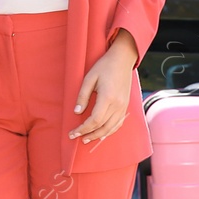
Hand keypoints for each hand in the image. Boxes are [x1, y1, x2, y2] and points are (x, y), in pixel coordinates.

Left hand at [69, 30, 138, 144]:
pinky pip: (118, 123)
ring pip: (111, 128)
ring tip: (87, 139)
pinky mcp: (125, 106)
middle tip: (77, 137)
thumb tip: (76, 112)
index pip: (94, 120)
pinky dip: (109, 131)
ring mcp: (123, 106)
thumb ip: (82, 96)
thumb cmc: (104, 66)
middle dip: (89, 134)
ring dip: (99, 136)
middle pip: (103, 127)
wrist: (122, 59)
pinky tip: (101, 133)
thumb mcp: (89, 78)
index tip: (72, 132)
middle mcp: (117, 105)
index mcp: (108, 98)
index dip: (83, 129)